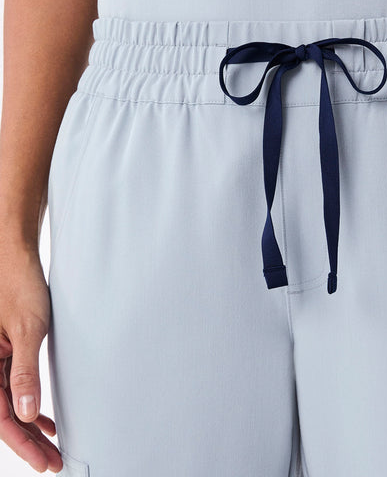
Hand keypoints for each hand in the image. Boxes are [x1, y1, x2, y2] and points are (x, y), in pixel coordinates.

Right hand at [0, 242, 62, 472]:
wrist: (16, 257)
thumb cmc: (19, 286)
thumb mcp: (28, 330)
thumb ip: (25, 371)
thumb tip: (29, 413)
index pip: (0, 416)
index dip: (22, 442)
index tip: (42, 460)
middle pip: (5, 415)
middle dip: (28, 441)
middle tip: (53, 461)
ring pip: (10, 404)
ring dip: (31, 426)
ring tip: (53, 446)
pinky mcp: (5, 353)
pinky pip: (13, 387)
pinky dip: (31, 404)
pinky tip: (45, 418)